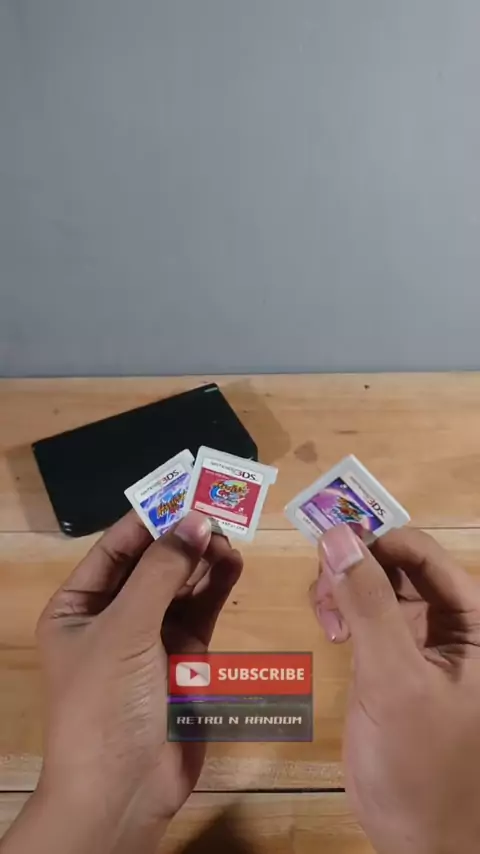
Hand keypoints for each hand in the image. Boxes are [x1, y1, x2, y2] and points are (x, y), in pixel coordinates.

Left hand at [21, 511, 241, 853]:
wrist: (125, 791)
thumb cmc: (106, 703)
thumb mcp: (125, 629)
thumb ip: (162, 571)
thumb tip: (195, 519)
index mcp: (79, 606)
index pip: (116, 548)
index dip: (150, 518)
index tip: (186, 489)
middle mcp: (114, 616)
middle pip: (152, 562)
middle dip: (182, 537)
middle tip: (219, 510)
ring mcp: (151, 636)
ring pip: (181, 584)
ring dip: (202, 558)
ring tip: (229, 535)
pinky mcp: (186, 657)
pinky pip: (202, 610)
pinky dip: (217, 586)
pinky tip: (232, 563)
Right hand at [312, 524, 479, 853]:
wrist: (419, 839)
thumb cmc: (422, 764)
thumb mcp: (394, 679)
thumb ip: (368, 604)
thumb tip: (337, 534)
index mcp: (474, 619)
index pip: (422, 553)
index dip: (375, 542)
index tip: (327, 551)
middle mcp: (451, 621)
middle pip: (396, 562)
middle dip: (355, 567)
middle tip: (323, 594)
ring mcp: (420, 639)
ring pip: (375, 583)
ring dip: (344, 587)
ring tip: (327, 619)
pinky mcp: (392, 658)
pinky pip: (365, 612)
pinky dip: (342, 610)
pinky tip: (331, 632)